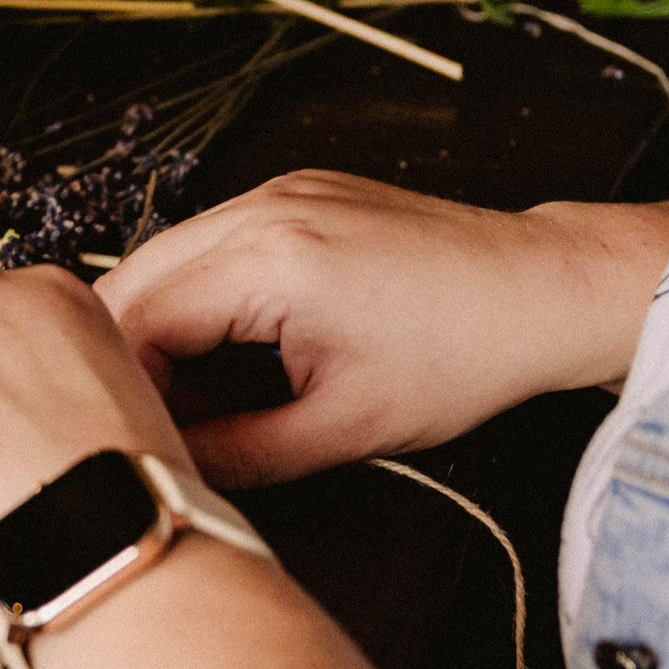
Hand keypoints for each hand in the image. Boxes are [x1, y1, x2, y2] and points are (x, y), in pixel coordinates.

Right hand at [95, 170, 668, 487]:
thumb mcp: (345, 430)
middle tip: (156, 419)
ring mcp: (276, 192)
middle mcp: (261, 211)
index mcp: (268, 263)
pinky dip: (197, 294)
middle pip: (130, 279)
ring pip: (163, 257)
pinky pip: (208, 241)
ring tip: (195, 390)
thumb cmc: (465, 357)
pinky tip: (229, 346)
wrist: (544, 288)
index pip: (136, 322)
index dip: (123, 388)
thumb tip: (168, 476)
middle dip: (126, 354)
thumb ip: (238, 456)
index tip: (143, 437)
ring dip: (158, 324)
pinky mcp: (293, 193)